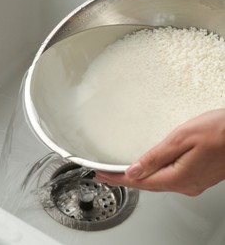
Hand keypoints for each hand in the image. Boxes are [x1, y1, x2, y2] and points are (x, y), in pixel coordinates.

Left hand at [95, 109, 224, 195]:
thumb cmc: (220, 130)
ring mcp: (193, 183)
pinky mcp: (199, 177)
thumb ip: (154, 157)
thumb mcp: (180, 139)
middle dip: (123, 179)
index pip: (138, 181)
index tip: (101, 175)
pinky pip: (168, 179)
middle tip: (104, 174)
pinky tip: (147, 171)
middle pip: (146, 184)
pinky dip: (153, 175)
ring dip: (137, 178)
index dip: (117, 178)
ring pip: (157, 182)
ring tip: (119, 172)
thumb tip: (134, 170)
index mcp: (179, 177)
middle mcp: (186, 185)